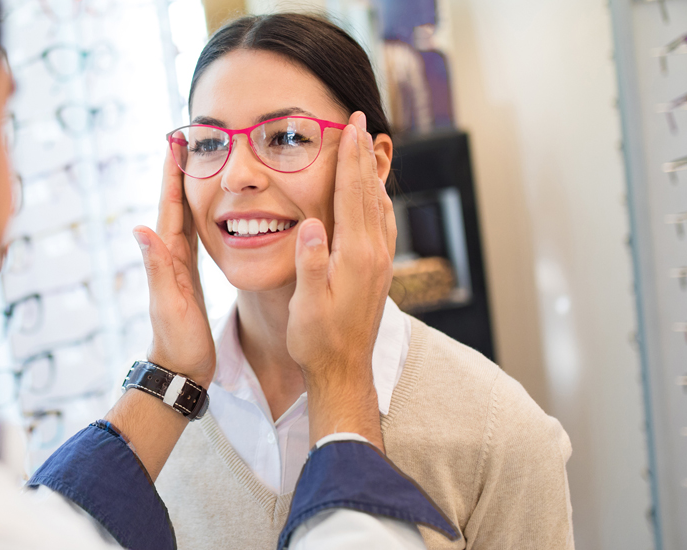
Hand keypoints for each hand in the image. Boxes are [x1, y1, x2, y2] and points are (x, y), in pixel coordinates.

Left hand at [131, 151, 215, 386]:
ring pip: (186, 217)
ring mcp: (180, 266)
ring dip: (189, 188)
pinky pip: (196, 236)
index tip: (175, 140)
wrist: (181, 369)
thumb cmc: (176, 341)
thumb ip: (156, 268)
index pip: (169, 207)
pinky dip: (200, 216)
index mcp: (168, 257)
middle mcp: (171, 256)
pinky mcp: (192, 276)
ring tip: (198, 161)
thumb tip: (140, 228)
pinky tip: (208, 209)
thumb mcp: (169, 303)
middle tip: (187, 138)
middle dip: (180, 171)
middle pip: (176, 204)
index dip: (172, 174)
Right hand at [286, 111, 395, 449]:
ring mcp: (379, 262)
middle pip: (368, 192)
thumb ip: (311, 264)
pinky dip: (374, 197)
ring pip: (378, 205)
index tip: (348, 126)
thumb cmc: (318, 340)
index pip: (351, 195)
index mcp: (356, 256)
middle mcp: (374, 254)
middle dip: (362, 154)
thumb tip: (312, 226)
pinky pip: (380, 222)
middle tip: (359, 120)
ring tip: (366, 146)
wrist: (343, 370)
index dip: (349, 158)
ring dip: (370, 173)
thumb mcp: (307, 305)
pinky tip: (371, 193)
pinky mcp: (377, 270)